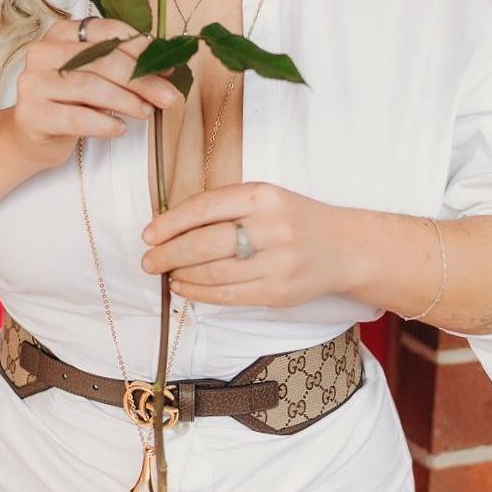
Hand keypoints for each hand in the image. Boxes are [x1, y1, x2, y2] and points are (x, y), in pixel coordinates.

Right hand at [9, 15, 179, 171]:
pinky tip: (120, 128)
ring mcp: (33, 82)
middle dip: (140, 79)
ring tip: (146, 112)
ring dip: (125, 101)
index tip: (168, 67)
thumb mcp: (95, 77)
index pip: (106, 32)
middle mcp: (44, 51)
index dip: (141, 48)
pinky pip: (75, 117)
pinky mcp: (31, 113)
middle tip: (167, 96)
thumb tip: (166, 66)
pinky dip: (103, 123)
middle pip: (101, 60)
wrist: (32, 136)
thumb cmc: (70, 102)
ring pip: (89, 86)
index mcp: (62, 33)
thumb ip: (122, 65)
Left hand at [139, 182, 351, 306]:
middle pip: (206, 243)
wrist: (343, 247)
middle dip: (169, 253)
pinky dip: (199, 294)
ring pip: (214, 273)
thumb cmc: (292, 218)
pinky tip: (183, 288)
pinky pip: (228, 296)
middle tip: (148, 260)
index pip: (205, 207)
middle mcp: (270, 227)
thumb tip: (169, 224)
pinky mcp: (278, 293)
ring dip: (181, 275)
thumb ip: (224, 207)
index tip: (148, 233)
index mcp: (262, 195)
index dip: (171, 222)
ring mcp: (276, 262)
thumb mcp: (264, 198)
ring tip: (165, 273)